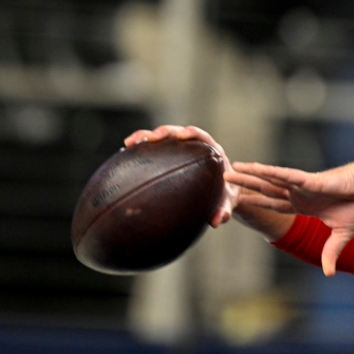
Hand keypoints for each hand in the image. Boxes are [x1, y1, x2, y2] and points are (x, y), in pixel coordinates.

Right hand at [123, 125, 238, 227]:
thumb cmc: (226, 195)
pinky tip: (126, 153)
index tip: (183, 135)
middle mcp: (195, 146)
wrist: (221, 193)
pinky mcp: (170, 156)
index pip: (203, 136)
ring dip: (147, 136)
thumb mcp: (227, 203)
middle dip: (165, 132)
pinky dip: (142, 148)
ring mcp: (181, 150)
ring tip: (130, 142)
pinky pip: (155, 149)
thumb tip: (216, 221)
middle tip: (152, 138)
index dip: (193, 133)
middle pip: (179, 133)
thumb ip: (224, 210)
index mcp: (212, 152)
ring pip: (163, 138)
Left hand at [226, 161, 353, 275]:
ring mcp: (302, 186)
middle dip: (246, 186)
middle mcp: (299, 194)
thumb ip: (331, 252)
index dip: (257, 202)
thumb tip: (329, 275)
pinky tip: (254, 167)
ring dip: (250, 175)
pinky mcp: (309, 180)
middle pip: (266, 190)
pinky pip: (285, 175)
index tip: (240, 199)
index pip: (275, 204)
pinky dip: (269, 172)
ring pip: (270, 180)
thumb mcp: (341, 235)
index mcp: (304, 205)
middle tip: (224, 180)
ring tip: (230, 169)